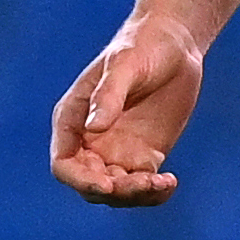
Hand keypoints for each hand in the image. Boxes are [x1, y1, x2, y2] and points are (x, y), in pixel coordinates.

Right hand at [50, 12, 203, 205]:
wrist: (175, 44)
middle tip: (145, 182)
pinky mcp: (144, 155)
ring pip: (116, 191)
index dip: (80, 180)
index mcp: (72, 120)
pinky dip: (153, 192)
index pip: (64, 164)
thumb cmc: (141, 47)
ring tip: (162, 182)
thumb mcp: (125, 65)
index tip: (105, 185)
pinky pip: (143, 184)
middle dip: (113, 191)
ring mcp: (117, 151)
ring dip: (135, 195)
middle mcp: (90, 142)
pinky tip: (170, 184)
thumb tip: (93, 128)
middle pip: (90, 184)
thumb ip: (108, 95)